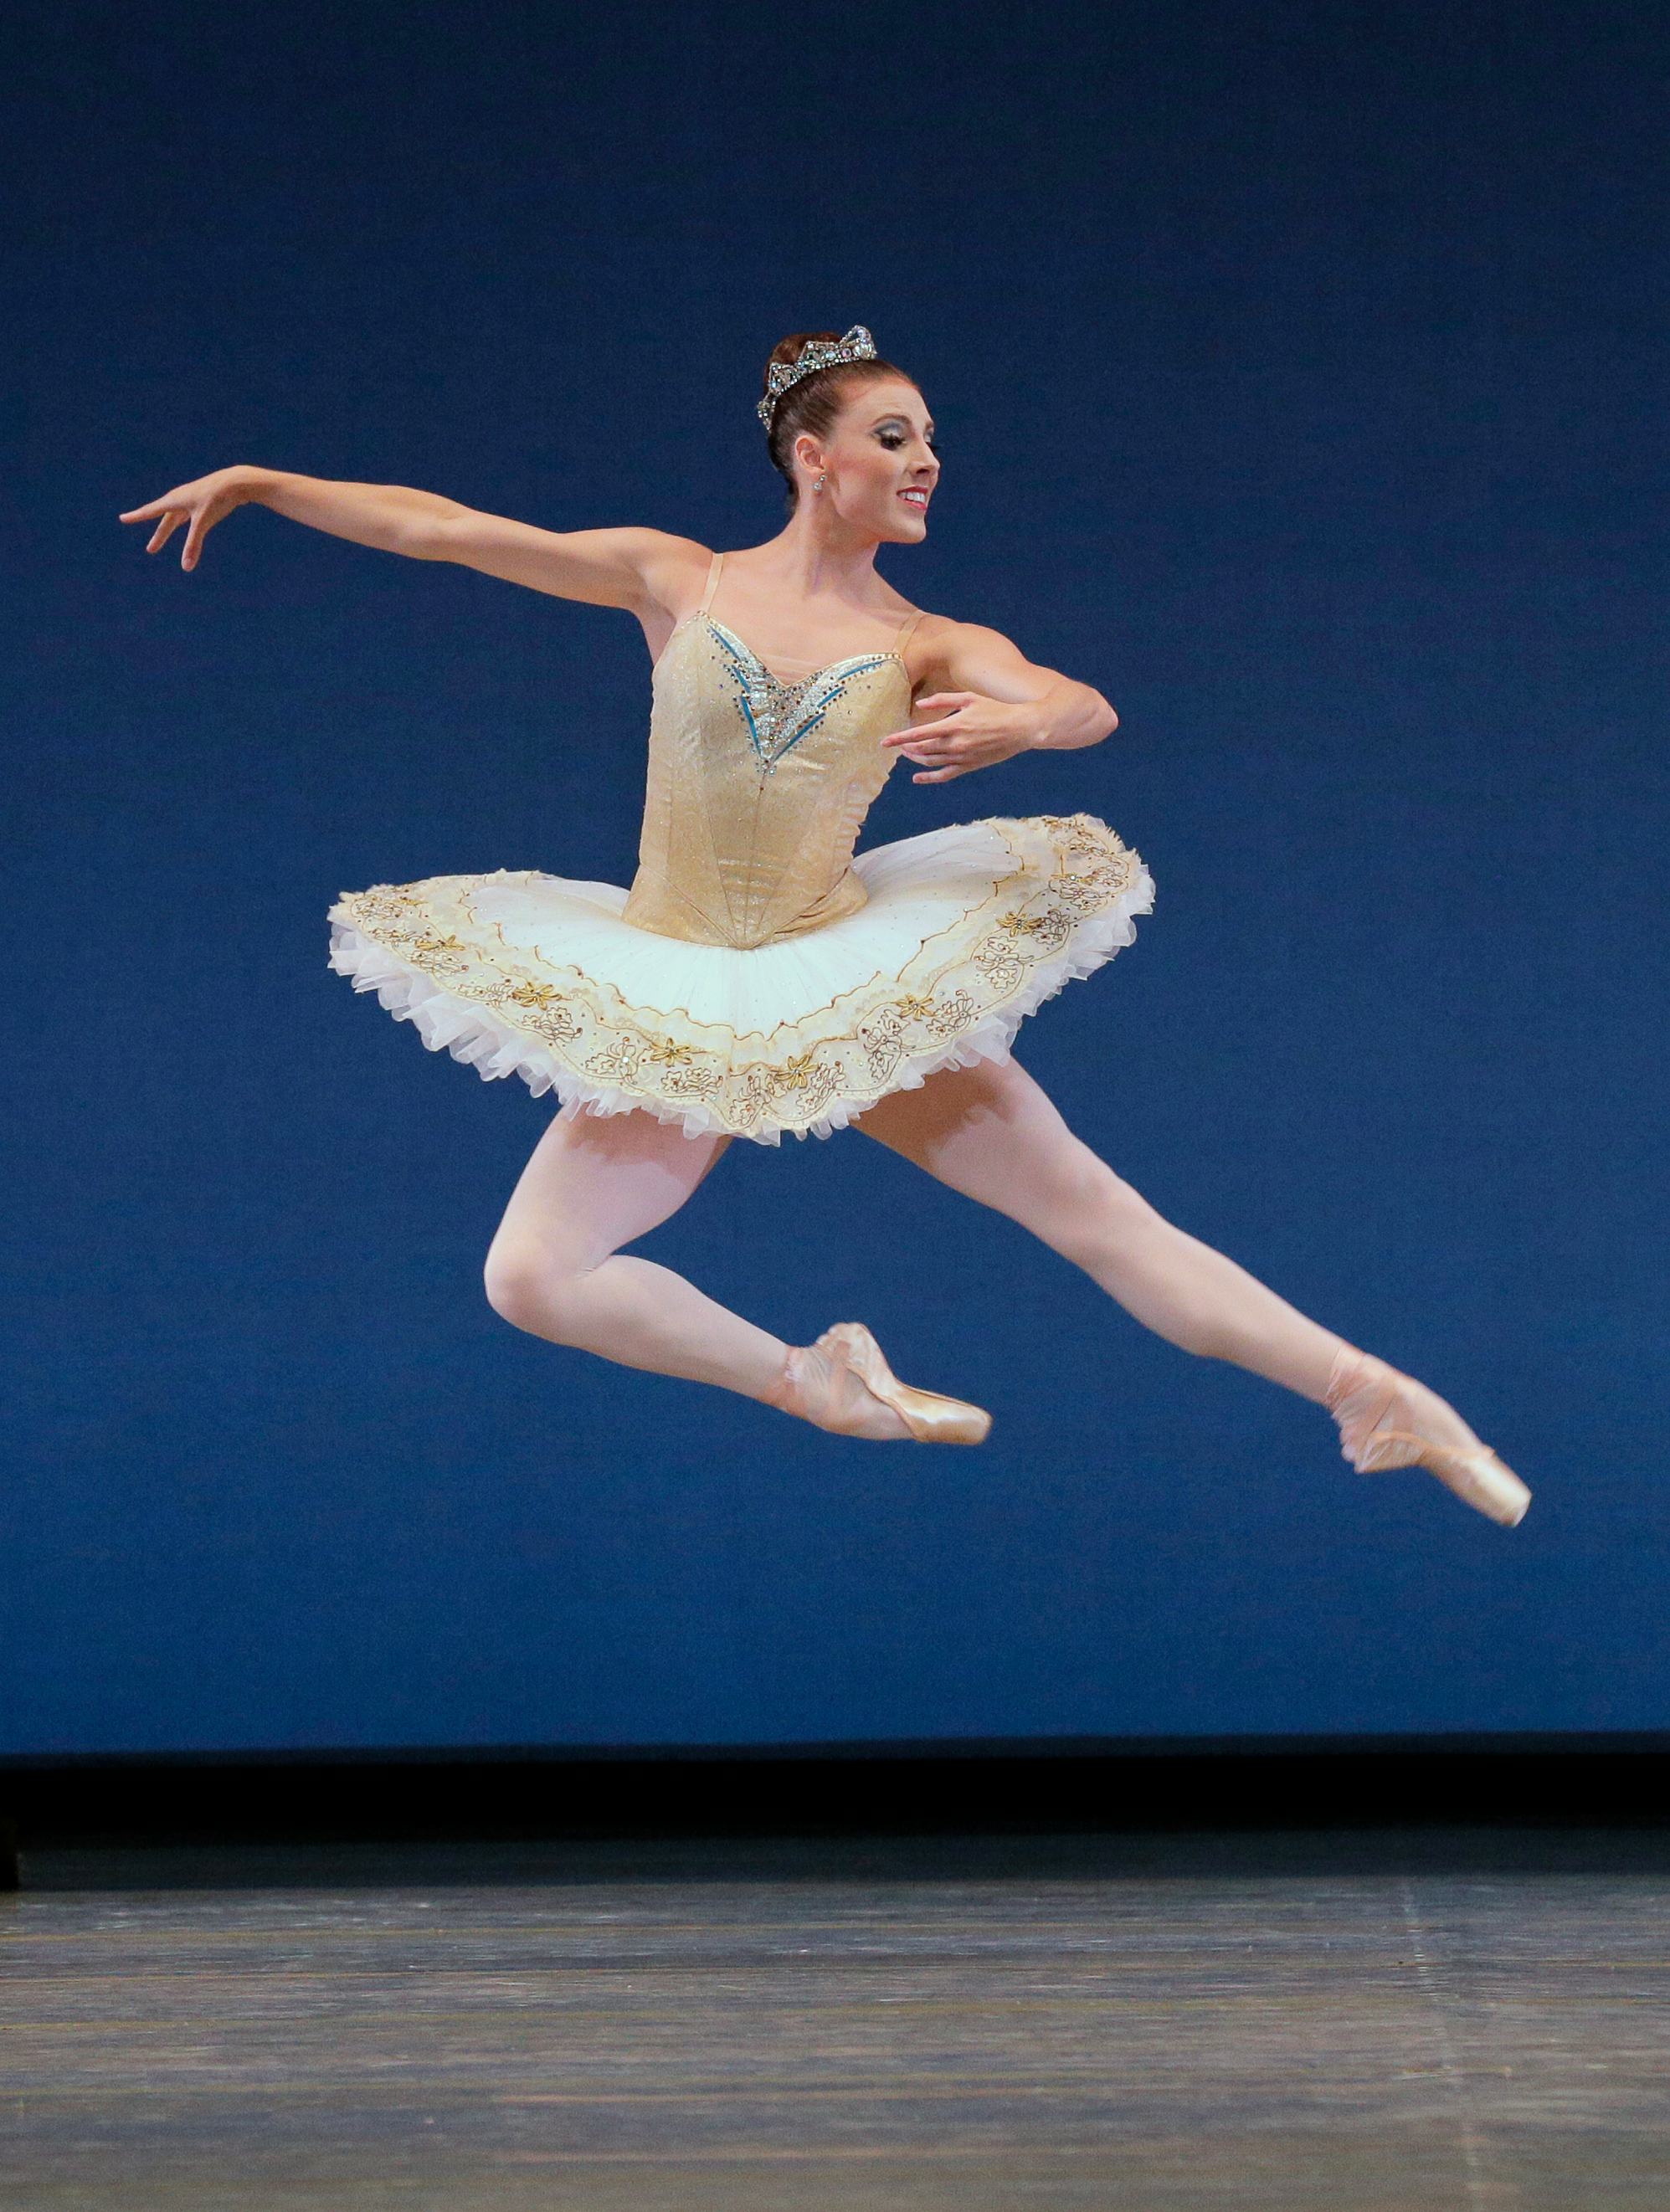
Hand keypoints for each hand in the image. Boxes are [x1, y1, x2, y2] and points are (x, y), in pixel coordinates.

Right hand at [118, 464, 267, 571]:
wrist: (236, 482)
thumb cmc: (217, 499)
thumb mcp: (203, 523)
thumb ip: (193, 545)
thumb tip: (186, 568)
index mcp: (174, 500)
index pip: (150, 511)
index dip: (136, 516)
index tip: (122, 518)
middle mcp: (180, 498)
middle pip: (166, 521)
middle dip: (159, 536)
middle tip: (151, 550)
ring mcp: (191, 498)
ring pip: (176, 517)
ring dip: (169, 529)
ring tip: (162, 538)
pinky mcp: (203, 500)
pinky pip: (188, 514)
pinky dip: (183, 521)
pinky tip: (186, 521)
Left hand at [877, 692, 1039, 782]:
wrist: (1020, 728)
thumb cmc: (996, 709)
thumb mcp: (969, 697)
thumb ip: (942, 700)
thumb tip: (920, 705)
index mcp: (954, 725)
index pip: (919, 734)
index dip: (899, 739)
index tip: (884, 742)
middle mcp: (956, 744)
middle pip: (922, 750)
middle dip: (906, 748)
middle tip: (897, 744)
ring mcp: (962, 757)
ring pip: (930, 762)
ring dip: (915, 759)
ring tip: (907, 754)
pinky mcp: (969, 766)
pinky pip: (945, 775)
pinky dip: (929, 778)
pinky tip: (918, 778)